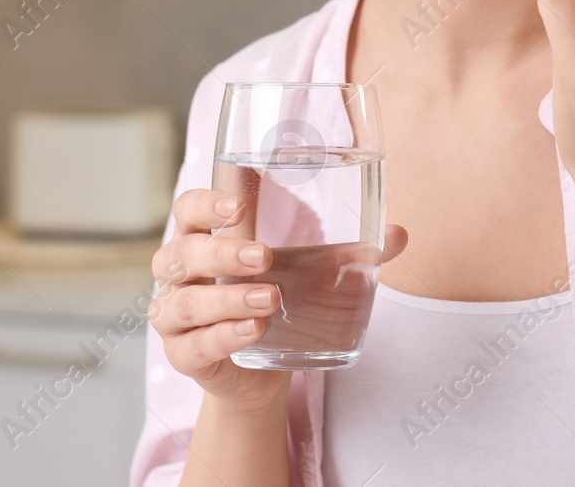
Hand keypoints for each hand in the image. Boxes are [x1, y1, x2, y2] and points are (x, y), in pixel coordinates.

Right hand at [150, 189, 407, 412]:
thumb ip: (348, 254)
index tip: (239, 205)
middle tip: (264, 256)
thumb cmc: (276, 301)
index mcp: (202, 240)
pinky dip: (222, 337)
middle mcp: (179, 276)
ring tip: (270, 299)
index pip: (186, 210)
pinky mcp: (185, 357)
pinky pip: (194, 346)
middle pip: (181, 254)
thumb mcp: (308, 274)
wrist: (261, 369)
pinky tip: (252, 331)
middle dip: (222, 254)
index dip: (204, 204)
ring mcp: (175, 319)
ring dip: (227, 299)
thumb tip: (399, 233)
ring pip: (183, 303)